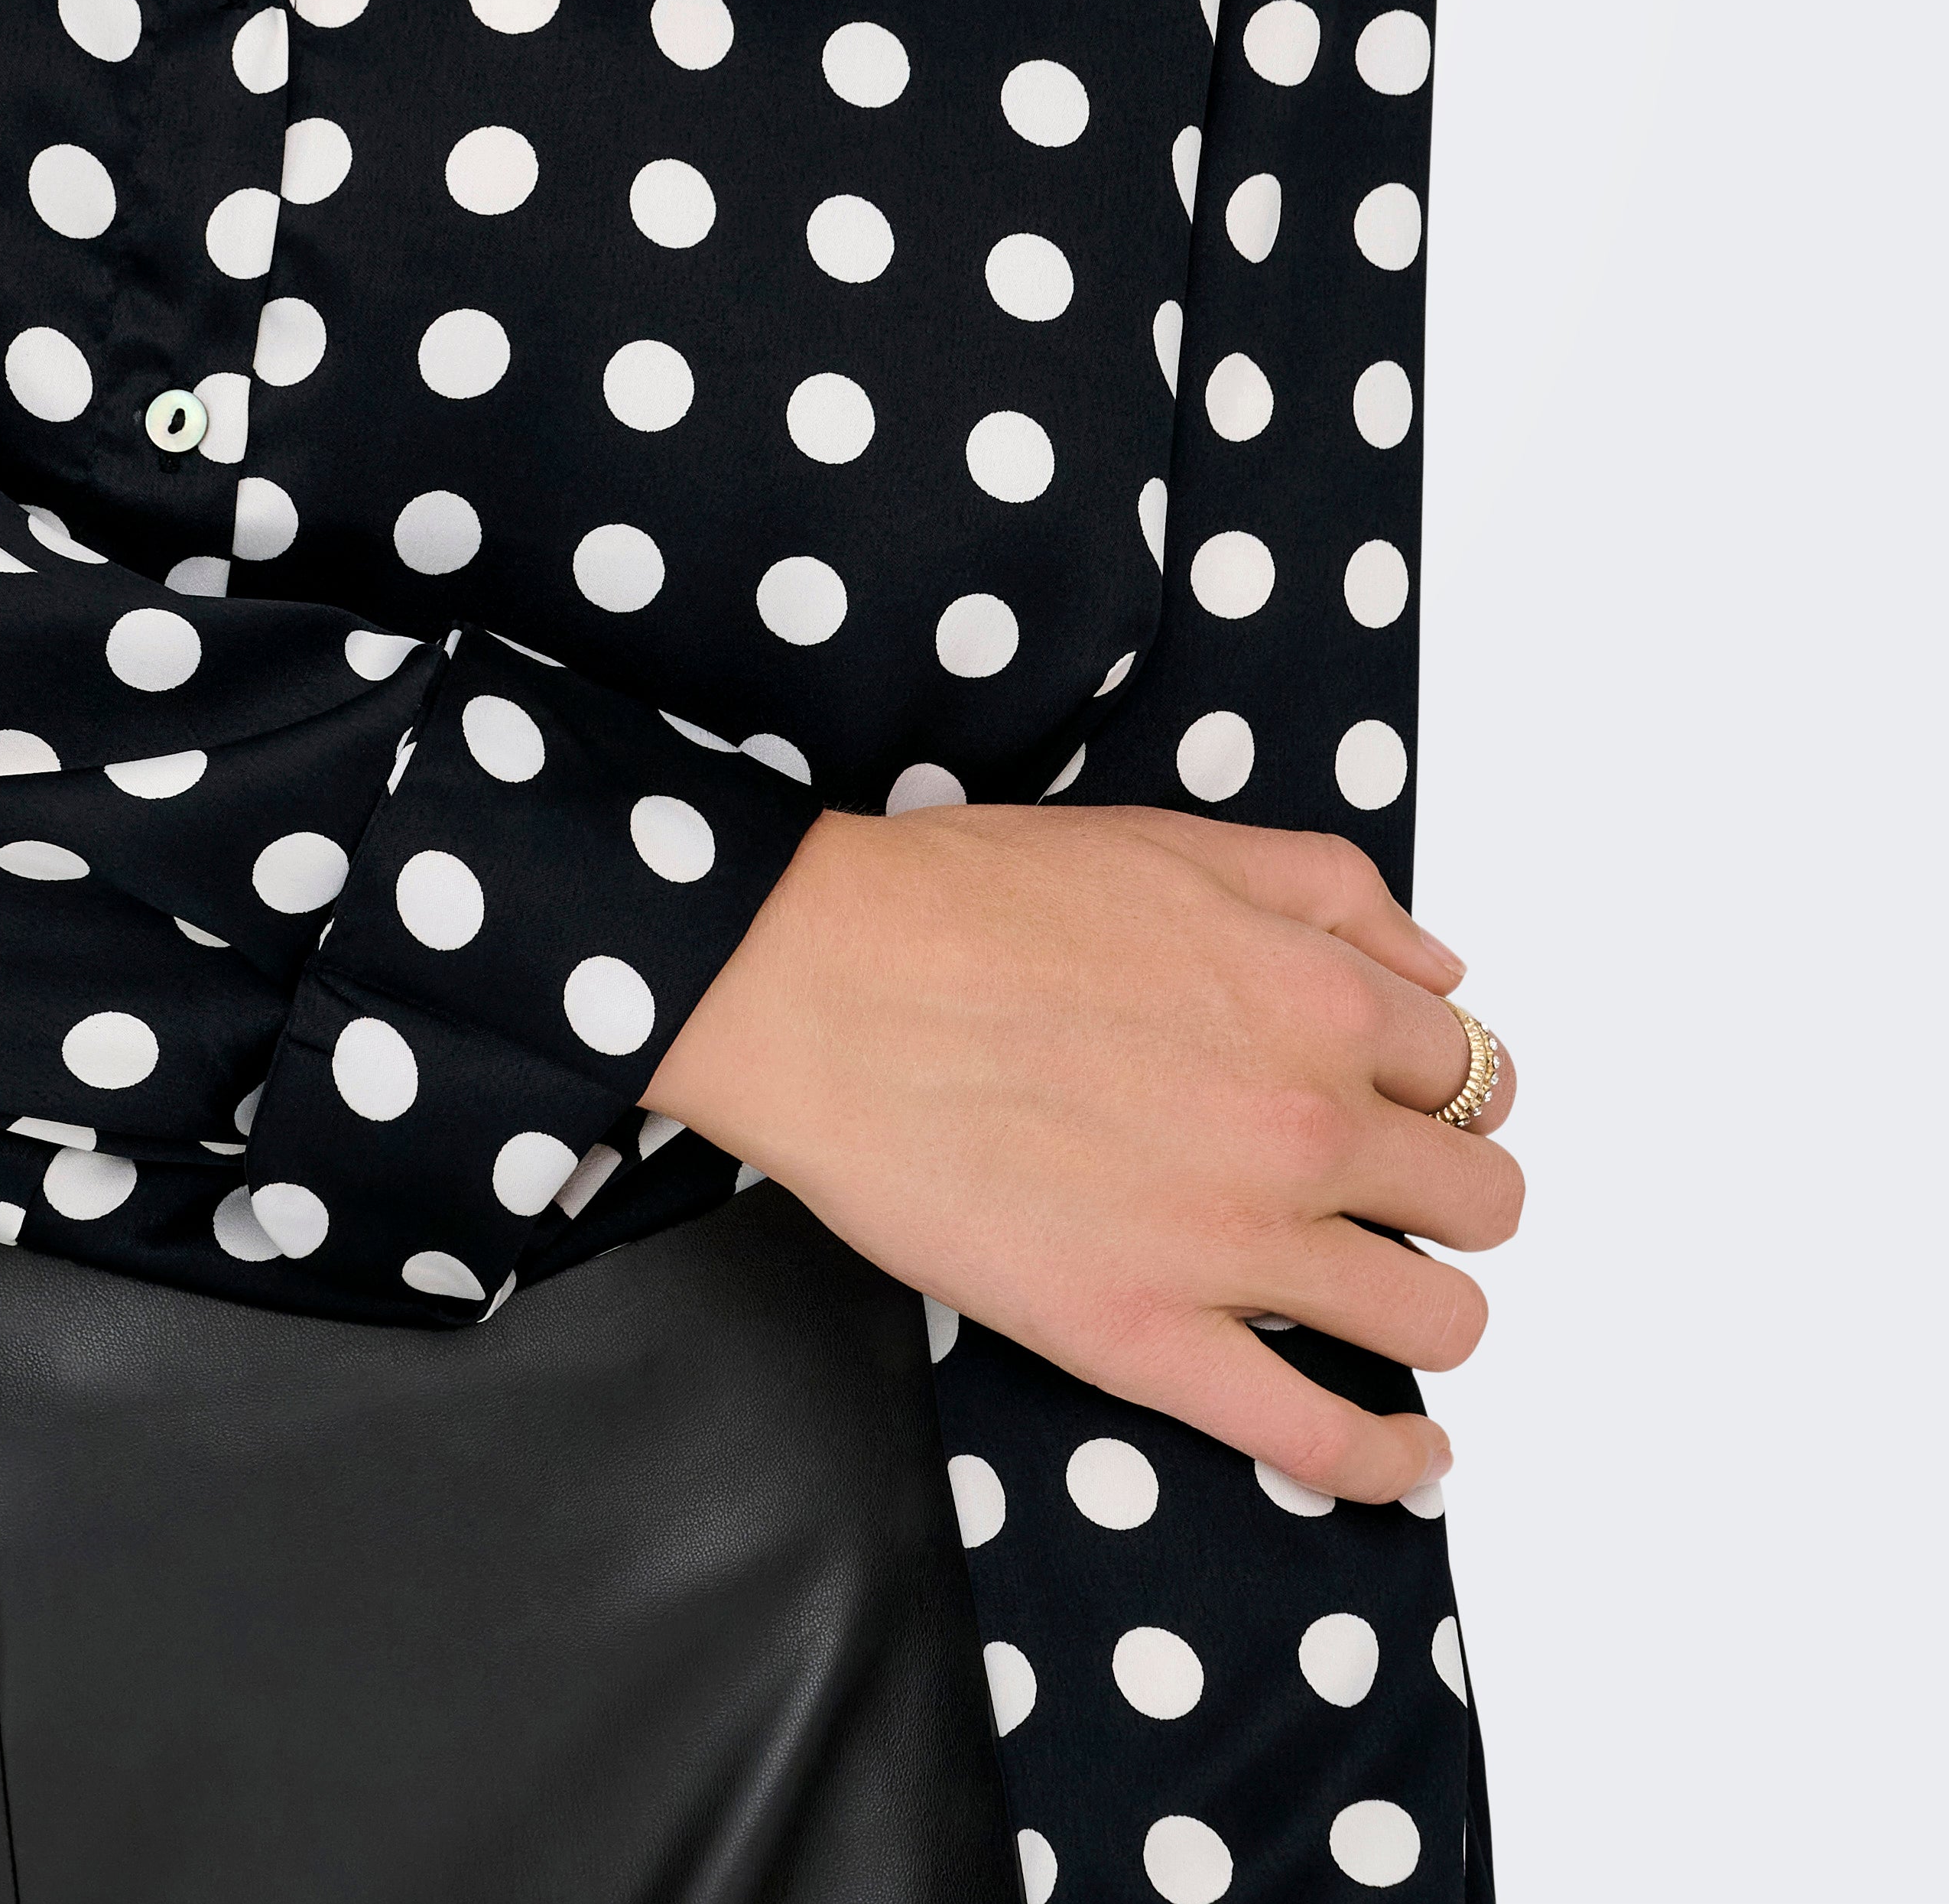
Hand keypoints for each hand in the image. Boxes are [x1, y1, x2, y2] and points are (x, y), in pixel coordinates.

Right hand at [645, 803, 1522, 1502]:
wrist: (822, 980)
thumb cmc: (969, 901)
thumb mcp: (1174, 842)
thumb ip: (1329, 892)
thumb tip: (1440, 968)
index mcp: (1314, 997)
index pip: (1467, 1069)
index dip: (1445, 1088)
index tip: (1409, 1104)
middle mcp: (1303, 1124)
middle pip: (1481, 1199)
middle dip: (1454, 1194)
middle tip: (1393, 1194)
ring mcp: (1234, 1246)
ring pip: (1437, 1323)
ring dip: (1436, 1314)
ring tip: (1386, 1302)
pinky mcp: (1150, 1342)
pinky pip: (1323, 1441)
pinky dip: (1389, 1461)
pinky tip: (1407, 1453)